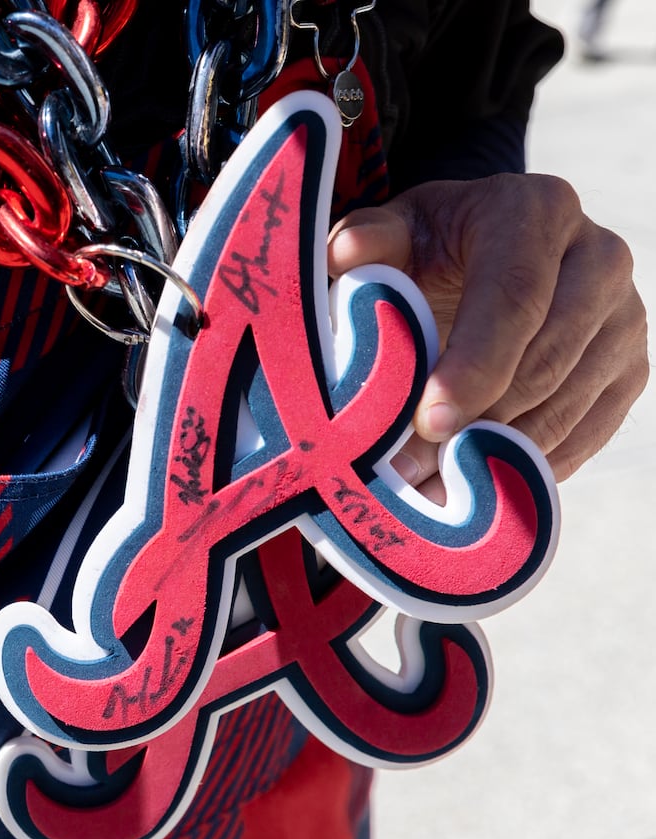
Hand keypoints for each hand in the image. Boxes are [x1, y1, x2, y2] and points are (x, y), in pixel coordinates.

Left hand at [327, 173, 648, 491]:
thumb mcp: (395, 232)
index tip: (429, 420)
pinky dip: (528, 465)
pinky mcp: (629, 368)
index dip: (475, 365)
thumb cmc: (429, 246)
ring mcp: (623, 318)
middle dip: (476, 425)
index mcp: (537, 213)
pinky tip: (474, 485)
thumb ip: (367, 240)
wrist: (483, 253)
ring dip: (498, 456)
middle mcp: (598, 258)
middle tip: (411, 472)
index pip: (515, 297)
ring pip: (566, 406)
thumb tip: (346, 250)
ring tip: (431, 490)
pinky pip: (585, 433)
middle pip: (544, 362)